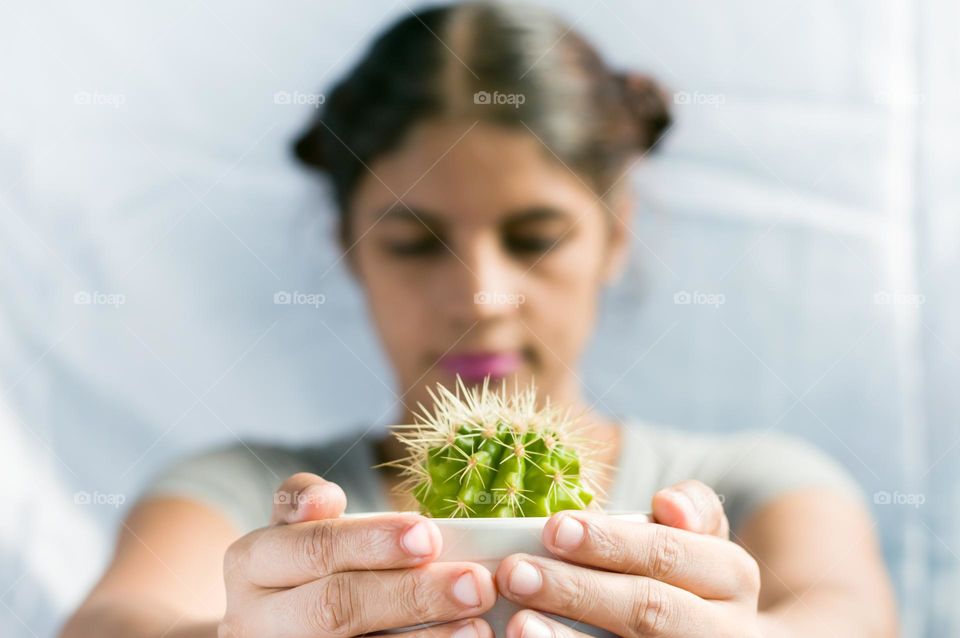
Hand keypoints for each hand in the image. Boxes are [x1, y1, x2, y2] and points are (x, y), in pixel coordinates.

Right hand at [218, 473, 496, 637]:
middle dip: (410, 596)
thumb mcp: (292, 526)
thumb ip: (307, 503)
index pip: (314, 547)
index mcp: (252, 563)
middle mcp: (255, 618)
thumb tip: (326, 498)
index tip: (430, 536)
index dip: (370, 541)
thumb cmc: (299, 563)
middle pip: (335, 607)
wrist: (270, 627)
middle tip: (475, 584)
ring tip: (478, 627)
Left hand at [494, 479, 761, 637]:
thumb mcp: (705, 537)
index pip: (669, 554)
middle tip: (516, 573)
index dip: (611, 542)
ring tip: (518, 622)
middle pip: (648, 609)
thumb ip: (692, 509)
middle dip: (577, 590)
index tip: (553, 528)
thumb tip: (668, 503)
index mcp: (733, 577)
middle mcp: (725, 630)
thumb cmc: (694, 577)